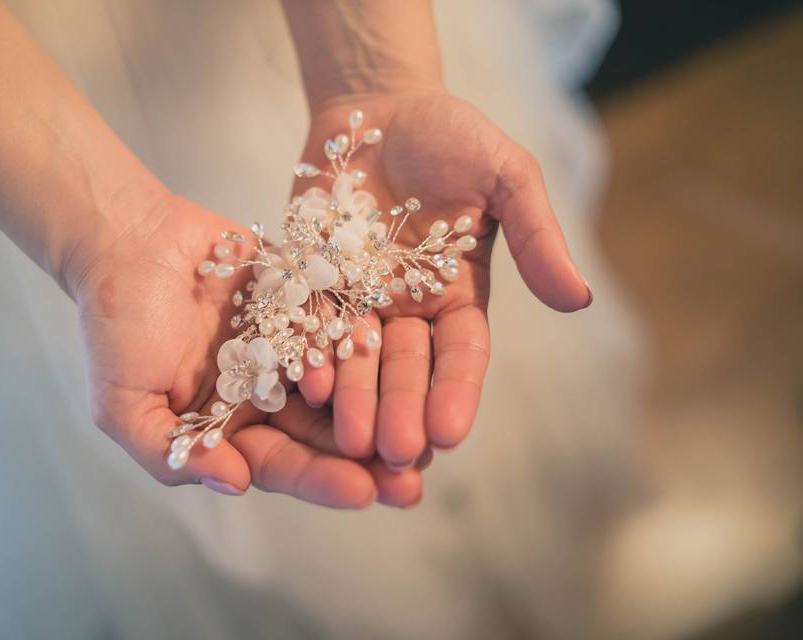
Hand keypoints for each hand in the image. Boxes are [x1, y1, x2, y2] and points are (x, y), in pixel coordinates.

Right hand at [67, 191, 422, 506]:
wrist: (126, 240)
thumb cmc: (115, 326)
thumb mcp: (124, 405)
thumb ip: (173, 451)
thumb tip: (233, 485)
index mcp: (230, 425)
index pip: (281, 462)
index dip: (320, 480)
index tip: (364, 493)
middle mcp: (268, 391)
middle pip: (325, 432)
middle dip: (368, 458)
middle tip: (413, 480)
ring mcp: (289, 344)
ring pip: (344, 382)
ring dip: (382, 406)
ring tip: (425, 425)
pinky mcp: (303, 298)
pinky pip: (337, 320)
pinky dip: (363, 338)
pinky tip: (402, 353)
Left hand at [295, 91, 591, 465]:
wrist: (376, 107)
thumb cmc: (451, 135)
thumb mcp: (505, 176)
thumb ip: (534, 234)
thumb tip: (578, 299)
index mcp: (457, 295)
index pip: (461, 354)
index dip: (456, 392)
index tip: (451, 432)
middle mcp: (406, 309)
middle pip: (405, 370)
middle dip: (402, 411)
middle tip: (397, 454)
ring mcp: (356, 301)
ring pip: (355, 361)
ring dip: (354, 402)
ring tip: (350, 441)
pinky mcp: (310, 284)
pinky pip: (307, 327)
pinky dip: (307, 356)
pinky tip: (305, 386)